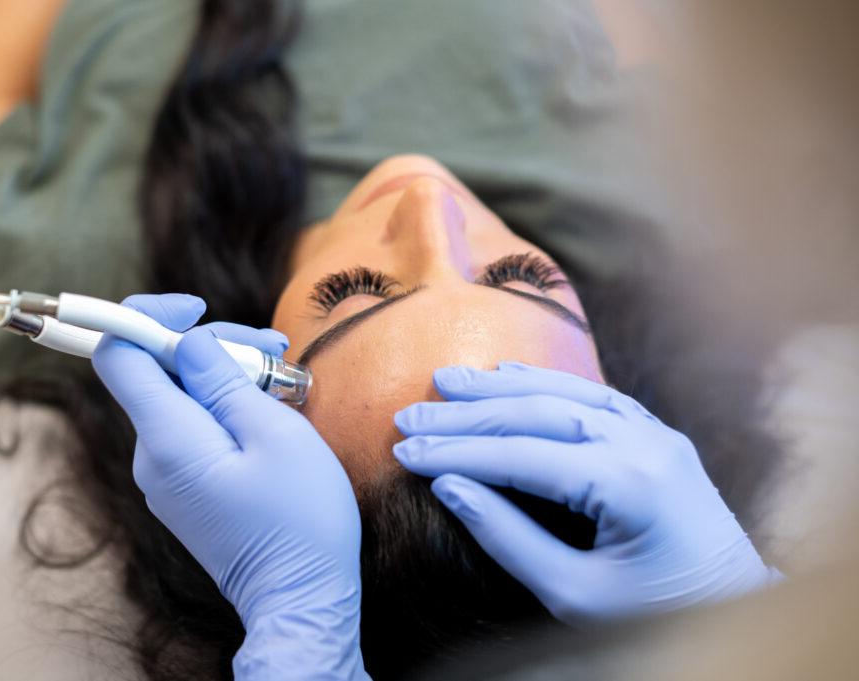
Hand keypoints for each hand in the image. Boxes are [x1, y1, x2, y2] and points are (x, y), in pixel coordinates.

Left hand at [92, 294, 367, 680]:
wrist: (300, 597)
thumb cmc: (299, 518)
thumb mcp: (274, 433)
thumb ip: (222, 380)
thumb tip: (185, 341)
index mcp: (168, 438)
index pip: (118, 355)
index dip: (147, 316)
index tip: (197, 309)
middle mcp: (152, 456)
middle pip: (157, 371)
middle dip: (211, 346)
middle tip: (274, 350)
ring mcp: (165, 476)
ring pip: (180, 398)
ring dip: (226, 376)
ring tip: (283, 379)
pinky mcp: (184, 488)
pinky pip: (192, 428)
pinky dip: (224, 407)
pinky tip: (268, 410)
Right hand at [393, 362, 782, 626]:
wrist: (734, 613)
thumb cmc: (654, 617)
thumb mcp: (574, 594)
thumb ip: (508, 537)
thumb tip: (449, 486)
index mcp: (626, 485)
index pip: (520, 455)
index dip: (456, 452)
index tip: (404, 452)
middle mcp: (644, 444)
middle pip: (537, 413)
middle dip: (465, 413)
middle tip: (408, 416)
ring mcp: (655, 434)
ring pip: (564, 392)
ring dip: (499, 386)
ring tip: (445, 380)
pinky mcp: (658, 435)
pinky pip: (594, 395)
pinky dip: (544, 384)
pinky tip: (507, 376)